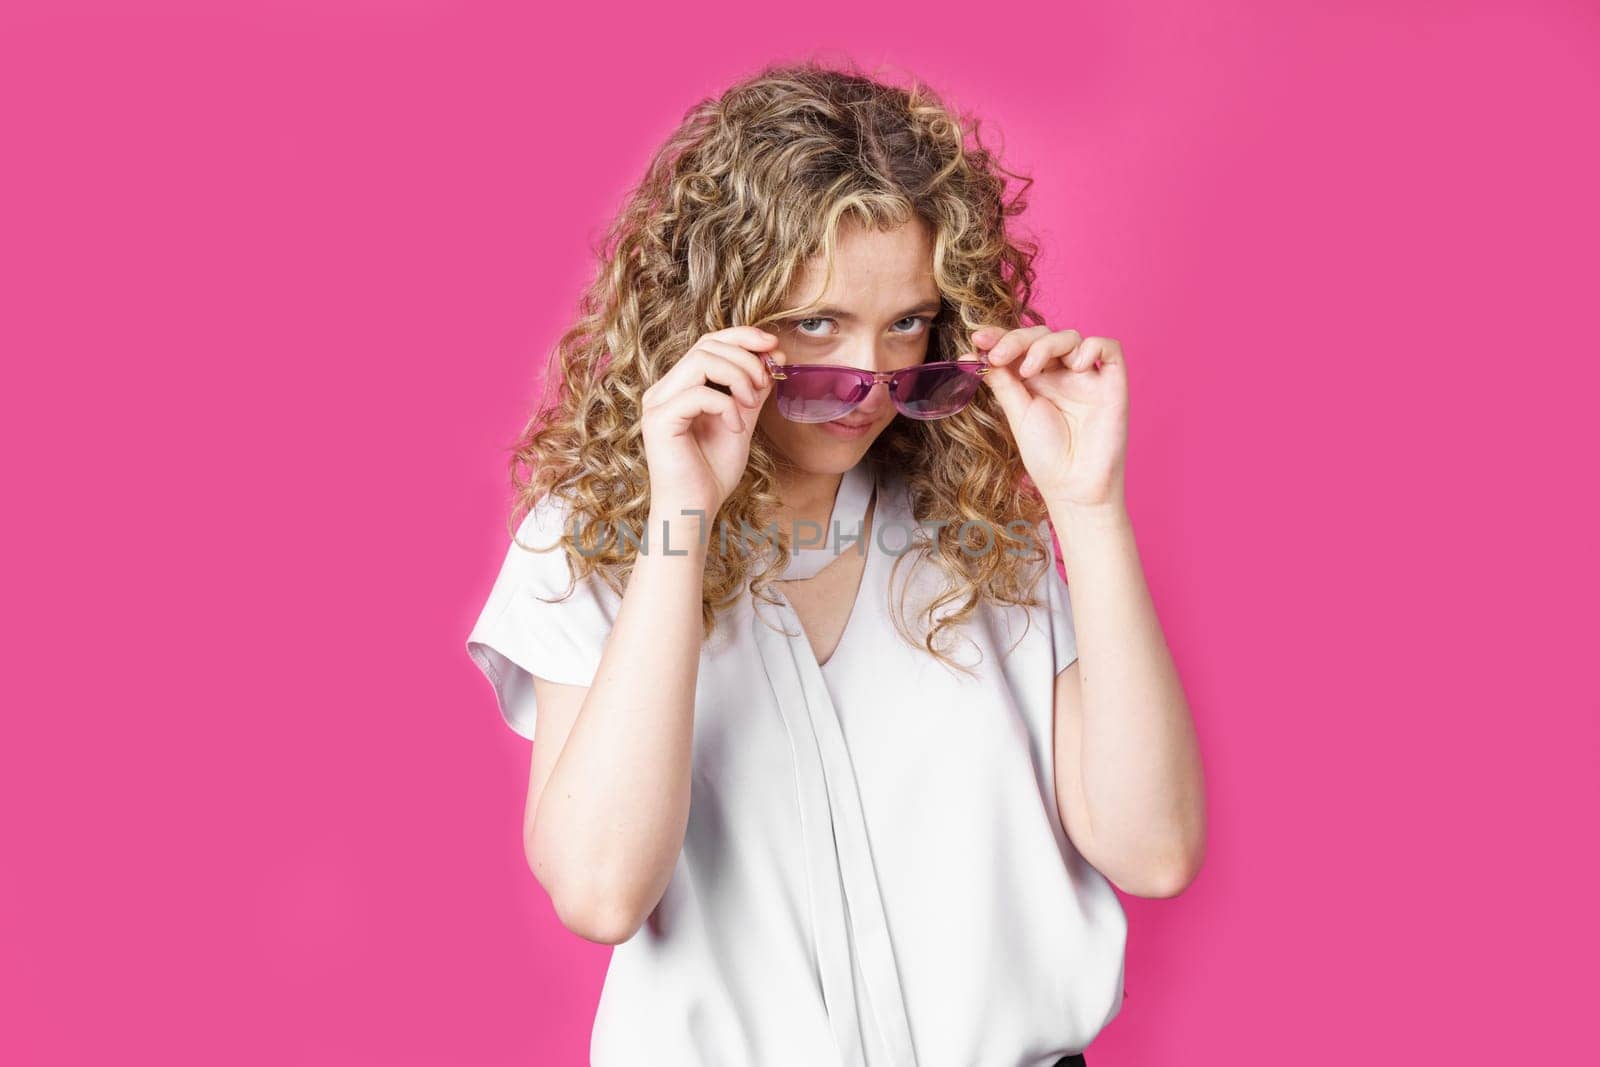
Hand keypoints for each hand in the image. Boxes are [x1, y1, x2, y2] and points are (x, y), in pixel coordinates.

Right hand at [641, 326, 777, 519]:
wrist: (694, 511)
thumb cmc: (712, 473)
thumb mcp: (742, 421)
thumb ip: (752, 390)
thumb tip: (773, 357)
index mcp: (680, 386)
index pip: (708, 342)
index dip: (742, 336)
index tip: (774, 345)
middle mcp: (663, 390)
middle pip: (707, 345)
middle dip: (746, 358)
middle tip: (766, 384)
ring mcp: (657, 403)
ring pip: (701, 360)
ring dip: (737, 376)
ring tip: (751, 404)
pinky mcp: (658, 421)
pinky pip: (698, 393)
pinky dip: (726, 406)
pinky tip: (736, 428)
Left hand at [973, 324, 1128, 509]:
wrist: (1074, 486)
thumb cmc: (1047, 456)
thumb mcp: (1017, 413)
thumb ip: (1002, 381)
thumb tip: (974, 354)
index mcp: (1038, 381)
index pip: (1021, 347)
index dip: (1000, 337)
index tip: (977, 339)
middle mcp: (1063, 374)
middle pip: (1043, 336)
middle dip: (1017, 339)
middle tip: (996, 356)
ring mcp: (1088, 377)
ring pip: (1071, 337)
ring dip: (1046, 345)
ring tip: (1029, 370)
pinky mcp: (1113, 382)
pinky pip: (1108, 347)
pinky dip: (1091, 347)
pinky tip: (1074, 367)